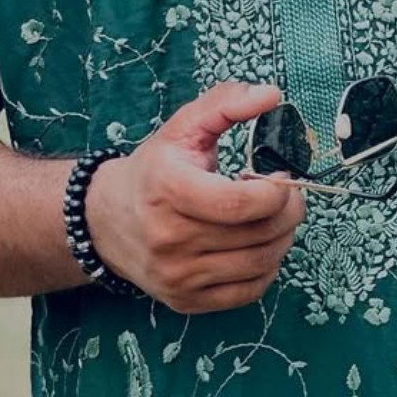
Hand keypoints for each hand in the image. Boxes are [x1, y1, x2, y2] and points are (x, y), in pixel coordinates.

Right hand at [85, 81, 305, 314]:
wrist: (108, 219)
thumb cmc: (155, 168)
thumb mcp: (184, 126)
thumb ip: (226, 103)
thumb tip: (272, 94)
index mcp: (168, 189)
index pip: (239, 203)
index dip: (276, 192)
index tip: (281, 176)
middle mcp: (169, 239)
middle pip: (256, 234)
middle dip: (288, 211)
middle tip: (287, 195)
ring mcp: (177, 276)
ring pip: (259, 265)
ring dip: (282, 238)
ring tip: (274, 217)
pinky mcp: (186, 301)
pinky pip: (248, 292)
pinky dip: (267, 268)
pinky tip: (258, 245)